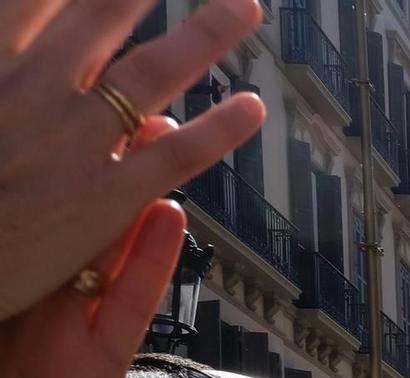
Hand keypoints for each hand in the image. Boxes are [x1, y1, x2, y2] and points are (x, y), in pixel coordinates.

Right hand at [0, 0, 264, 322]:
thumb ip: (4, 64)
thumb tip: (23, 35)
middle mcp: (33, 87)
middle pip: (102, 12)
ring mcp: (74, 140)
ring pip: (154, 71)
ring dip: (206, 33)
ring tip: (245, 6)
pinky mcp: (106, 197)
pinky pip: (178, 155)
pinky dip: (222, 128)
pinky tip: (254, 107)